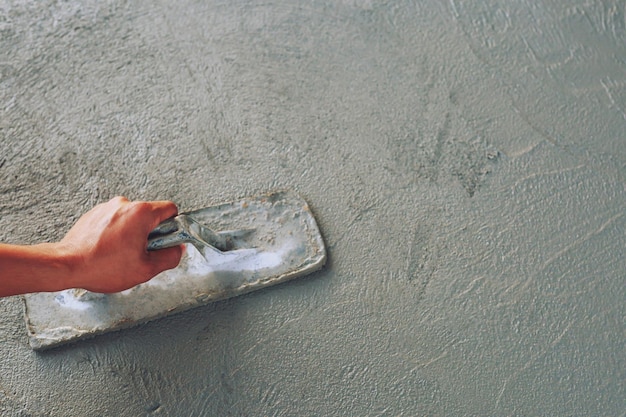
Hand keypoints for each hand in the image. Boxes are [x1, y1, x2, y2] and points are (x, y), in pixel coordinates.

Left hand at [59, 197, 182, 292]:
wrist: (66, 265)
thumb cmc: (103, 266)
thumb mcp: (146, 269)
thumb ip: (170, 257)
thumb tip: (178, 249)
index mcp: (141, 213)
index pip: (170, 209)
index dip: (173, 227)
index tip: (165, 242)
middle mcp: (124, 204)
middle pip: (150, 215)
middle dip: (151, 233)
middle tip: (141, 254)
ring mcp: (107, 207)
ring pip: (132, 219)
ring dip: (133, 234)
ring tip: (121, 254)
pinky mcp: (94, 214)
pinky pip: (115, 221)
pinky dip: (117, 233)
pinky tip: (109, 251)